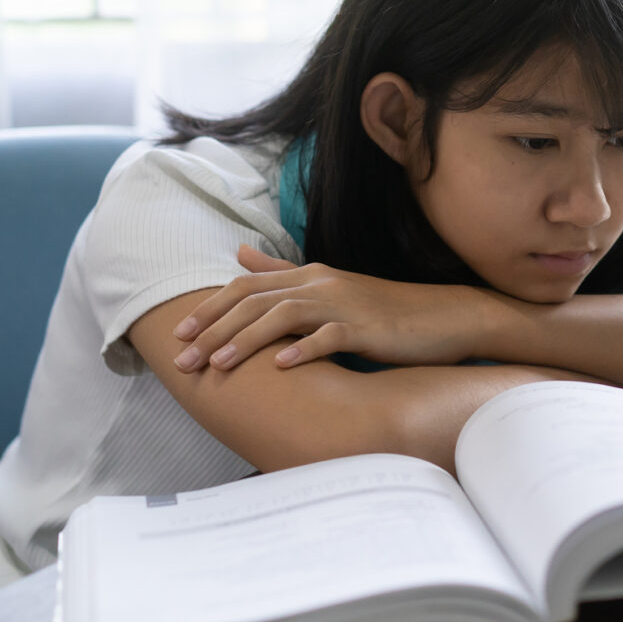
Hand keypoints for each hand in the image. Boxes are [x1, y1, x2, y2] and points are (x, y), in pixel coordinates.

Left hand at [171, 245, 491, 371]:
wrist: (444, 317)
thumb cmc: (384, 309)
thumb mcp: (329, 286)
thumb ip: (282, 272)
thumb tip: (240, 254)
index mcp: (310, 275)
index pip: (247, 286)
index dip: (210, 308)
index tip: (178, 333)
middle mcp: (322, 284)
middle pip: (256, 301)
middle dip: (214, 329)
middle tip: (182, 359)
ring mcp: (345, 305)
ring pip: (283, 316)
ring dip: (246, 340)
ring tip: (217, 364)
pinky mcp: (368, 328)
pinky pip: (330, 337)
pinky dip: (303, 350)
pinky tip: (281, 367)